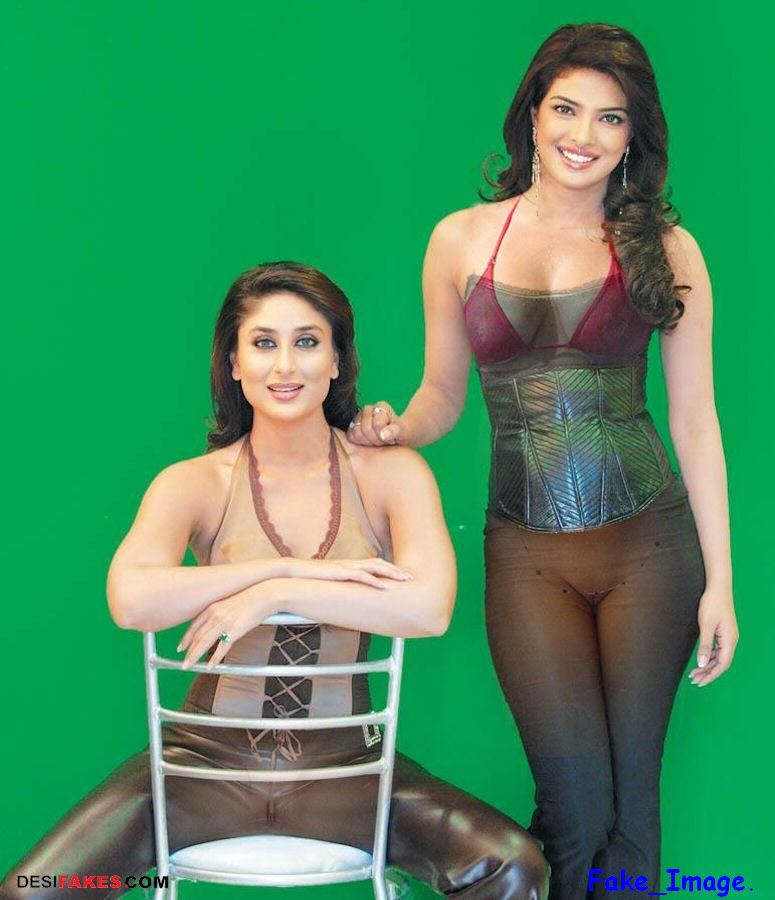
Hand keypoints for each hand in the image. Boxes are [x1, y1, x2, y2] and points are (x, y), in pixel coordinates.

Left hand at [178, 584, 272, 669]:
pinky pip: (222, 647)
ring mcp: (224, 622)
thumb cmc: (250, 598)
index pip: (194, 626)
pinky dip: (215, 658)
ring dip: (195, 656)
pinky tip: (211, 665)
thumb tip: (215, 622)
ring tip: (189, 666)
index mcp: (212, 607)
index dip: (186, 638)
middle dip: (188, 651)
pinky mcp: (235, 630)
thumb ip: (220, 612)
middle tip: (184, 662)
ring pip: (204, 642)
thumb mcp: (229, 602)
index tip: (180, 647)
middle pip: (197, 636)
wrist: (265, 595)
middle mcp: (215, 615)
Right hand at [285, 557, 412, 588]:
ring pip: (374, 567)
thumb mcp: (327, 583)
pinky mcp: (339, 572)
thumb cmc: (308, 579)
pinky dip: (375, 580)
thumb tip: (345, 596)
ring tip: (405, 579)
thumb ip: (338, 586)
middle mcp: (350, 564)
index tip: (402, 576)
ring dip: (391, 573)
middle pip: (379, 563)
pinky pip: (361, 576)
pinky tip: (385, 586)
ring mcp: (345, 567)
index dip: (389, 569)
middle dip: (396, 570)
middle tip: (411, 577)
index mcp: (348, 566)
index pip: (373, 565)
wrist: (291, 572)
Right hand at [347, 402, 400, 445]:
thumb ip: (396, 431)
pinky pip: (350, 437)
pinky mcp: (351, 426)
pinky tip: (369, 442)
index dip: (384, 435)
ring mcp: (358, 417)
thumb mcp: (404, 433)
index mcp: (381, 406)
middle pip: (366, 429)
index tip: (392, 438)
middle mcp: (368, 409)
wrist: (394, 437)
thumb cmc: (400, 434)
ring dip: (368, 442)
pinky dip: (359, 443)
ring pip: (356, 433)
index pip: (378, 424)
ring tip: (377, 441)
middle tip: (384, 441)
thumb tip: (384, 434)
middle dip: (376, 440)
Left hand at [689, 589, 738, 686]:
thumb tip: (701, 663)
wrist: (718, 589)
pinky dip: (708, 657)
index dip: (711, 675)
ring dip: (707, 666)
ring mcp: (727, 637)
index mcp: (730, 640)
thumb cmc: (712, 604)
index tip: (700, 682)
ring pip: (718, 657)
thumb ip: (704, 645)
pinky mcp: (722, 633)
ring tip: (694, 674)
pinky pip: (717, 650)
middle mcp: (731, 641)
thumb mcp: (706, 625)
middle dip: (708, 673)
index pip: (722, 664)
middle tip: (694, 680)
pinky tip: (700, 662)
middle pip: (720, 663)